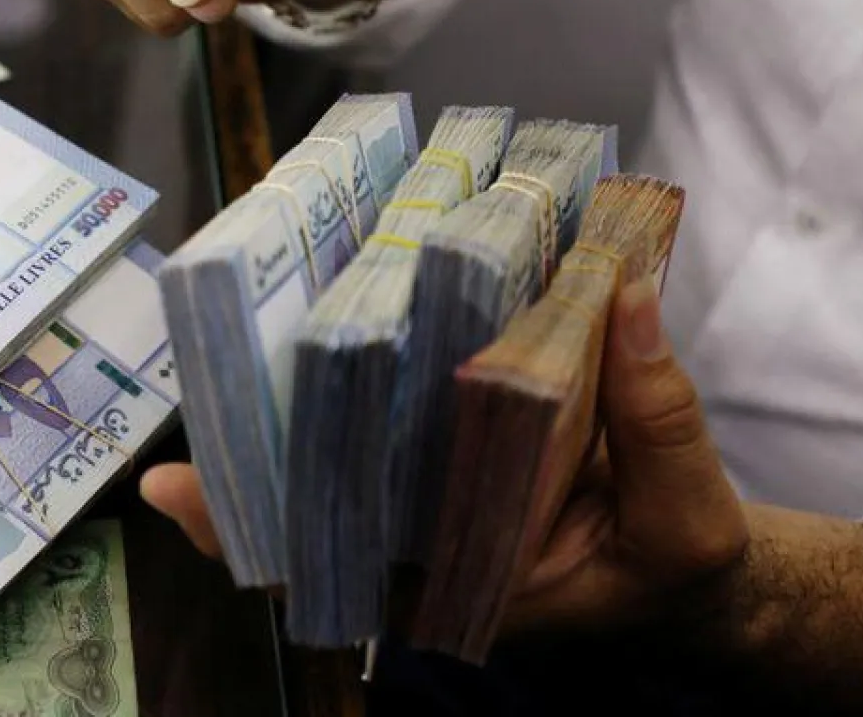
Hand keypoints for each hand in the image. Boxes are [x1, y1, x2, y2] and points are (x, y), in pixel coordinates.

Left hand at [141, 279, 750, 632]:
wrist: (689, 577)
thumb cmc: (675, 569)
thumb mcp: (686, 518)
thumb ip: (659, 419)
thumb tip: (620, 291)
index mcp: (452, 581)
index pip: (326, 563)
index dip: (248, 528)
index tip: (174, 488)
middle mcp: (418, 536)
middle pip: (311, 491)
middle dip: (255, 435)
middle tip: (205, 358)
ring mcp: (428, 484)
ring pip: (341, 439)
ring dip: (302, 379)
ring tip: (249, 303)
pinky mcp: (450, 434)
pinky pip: (393, 397)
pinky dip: (373, 348)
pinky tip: (350, 281)